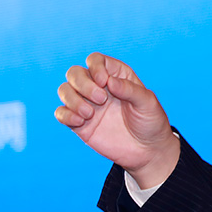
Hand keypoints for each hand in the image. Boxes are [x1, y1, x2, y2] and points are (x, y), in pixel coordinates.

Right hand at [55, 53, 180, 188]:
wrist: (147, 151)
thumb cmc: (150, 122)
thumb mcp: (147, 103)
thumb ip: (129, 89)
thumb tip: (109, 81)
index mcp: (115, 76)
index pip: (95, 60)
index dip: (95, 67)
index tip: (104, 82)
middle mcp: (98, 87)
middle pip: (74, 72)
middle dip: (82, 83)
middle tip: (101, 100)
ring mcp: (87, 104)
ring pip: (64, 90)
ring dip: (72, 99)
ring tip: (89, 114)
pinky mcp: (79, 123)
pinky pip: (61, 113)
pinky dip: (66, 115)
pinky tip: (80, 122)